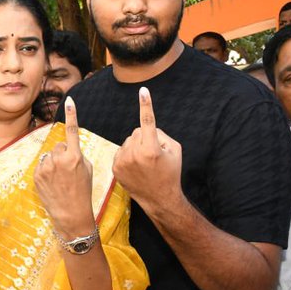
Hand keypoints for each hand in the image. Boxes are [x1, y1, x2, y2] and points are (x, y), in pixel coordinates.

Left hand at [35, 97, 95, 237]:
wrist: (71, 213)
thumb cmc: (82, 191)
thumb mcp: (87, 169)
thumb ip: (77, 154)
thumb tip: (67, 148)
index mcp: (75, 156)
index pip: (72, 131)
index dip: (72, 114)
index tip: (70, 100)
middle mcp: (59, 159)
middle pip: (58, 145)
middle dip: (63, 153)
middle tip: (68, 170)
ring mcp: (46, 167)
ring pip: (49, 155)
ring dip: (53, 162)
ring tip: (60, 178)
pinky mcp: (37, 175)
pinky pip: (41, 165)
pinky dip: (46, 170)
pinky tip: (52, 182)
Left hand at [112, 87, 183, 213]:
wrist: (159, 198)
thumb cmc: (170, 173)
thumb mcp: (175, 151)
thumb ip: (161, 134)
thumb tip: (146, 127)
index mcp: (151, 149)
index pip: (148, 121)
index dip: (146, 105)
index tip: (143, 91)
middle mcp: (135, 154)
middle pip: (137, 131)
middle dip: (145, 137)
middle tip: (153, 154)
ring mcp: (123, 161)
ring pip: (128, 141)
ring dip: (135, 146)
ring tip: (144, 163)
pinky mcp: (115, 168)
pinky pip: (121, 150)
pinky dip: (127, 154)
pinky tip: (135, 167)